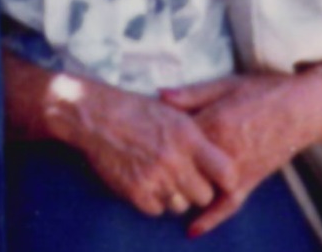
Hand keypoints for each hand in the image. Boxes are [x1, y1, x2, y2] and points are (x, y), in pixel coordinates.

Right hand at [57, 75, 241, 223]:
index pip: (226, 174)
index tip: (218, 179)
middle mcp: (174, 160)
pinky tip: (144, 181)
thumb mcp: (174, 114)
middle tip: (183, 177)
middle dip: (196, 190)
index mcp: (188, 137)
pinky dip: (152, 200)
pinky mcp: (135, 191)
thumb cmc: (137, 112)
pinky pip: (157, 210)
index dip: (225, 180)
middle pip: (204, 196)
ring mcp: (154, 177)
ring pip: (180, 206)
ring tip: (160, 176)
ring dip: (173, 196)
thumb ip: (199, 140)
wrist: (95, 115)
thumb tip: (224, 163)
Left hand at [160, 71, 321, 235]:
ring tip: (160, 190)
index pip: (172, 137)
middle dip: (164, 167)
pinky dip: (210, 218)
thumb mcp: (224, 85)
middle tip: (146, 164)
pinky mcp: (250, 181)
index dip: (155, 137)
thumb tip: (159, 96)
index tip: (143, 136)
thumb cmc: (262, 91)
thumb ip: (191, 94)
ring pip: (201, 187)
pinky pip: (228, 205)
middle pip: (182, 166)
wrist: (302, 108)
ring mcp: (236, 170)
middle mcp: (222, 151)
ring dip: (180, 191)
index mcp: (212, 123)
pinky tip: (192, 230)